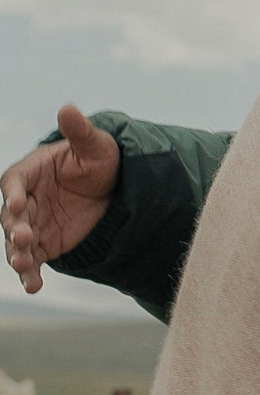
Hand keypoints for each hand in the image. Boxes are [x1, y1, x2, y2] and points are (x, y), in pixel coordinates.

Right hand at [1, 105, 119, 292]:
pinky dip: (30, 274)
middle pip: (11, 217)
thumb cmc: (99, 160)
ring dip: (17, 254)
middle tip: (25, 237)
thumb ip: (80, 131)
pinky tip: (33, 286)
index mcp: (29, 172)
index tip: (17, 205)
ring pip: (16, 242)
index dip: (13, 194)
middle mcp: (24, 200)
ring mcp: (32, 224)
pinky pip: (32, 260)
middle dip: (15, 228)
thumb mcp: (96, 145)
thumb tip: (68, 107)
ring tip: (24, 267)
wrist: (113, 188)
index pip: (13, 182)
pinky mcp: (44, 244)